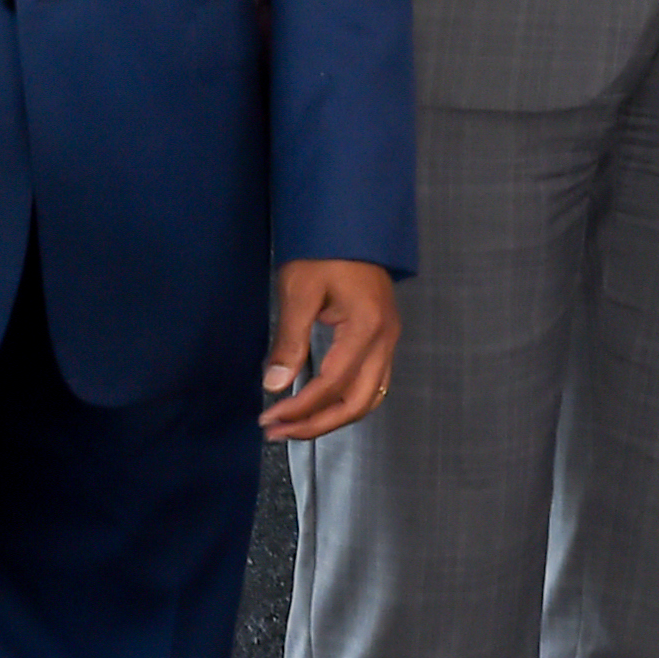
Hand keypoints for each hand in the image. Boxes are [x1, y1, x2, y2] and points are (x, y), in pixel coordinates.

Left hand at [260, 260, 401, 440]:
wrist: (353, 225)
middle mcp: (385, 339)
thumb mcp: (300, 291)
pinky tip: (319, 404)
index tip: (269, 418)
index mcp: (367, 326)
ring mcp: (389, 340)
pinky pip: (371, 384)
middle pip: (357, 402)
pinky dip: (345, 401)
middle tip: (279, 432)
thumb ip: (289, 341)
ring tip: (296, 426)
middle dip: (317, 425)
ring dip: (332, 418)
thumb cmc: (325, 252)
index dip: (299, 407)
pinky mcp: (383, 338)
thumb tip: (275, 386)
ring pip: (369, 398)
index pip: (332, 383)